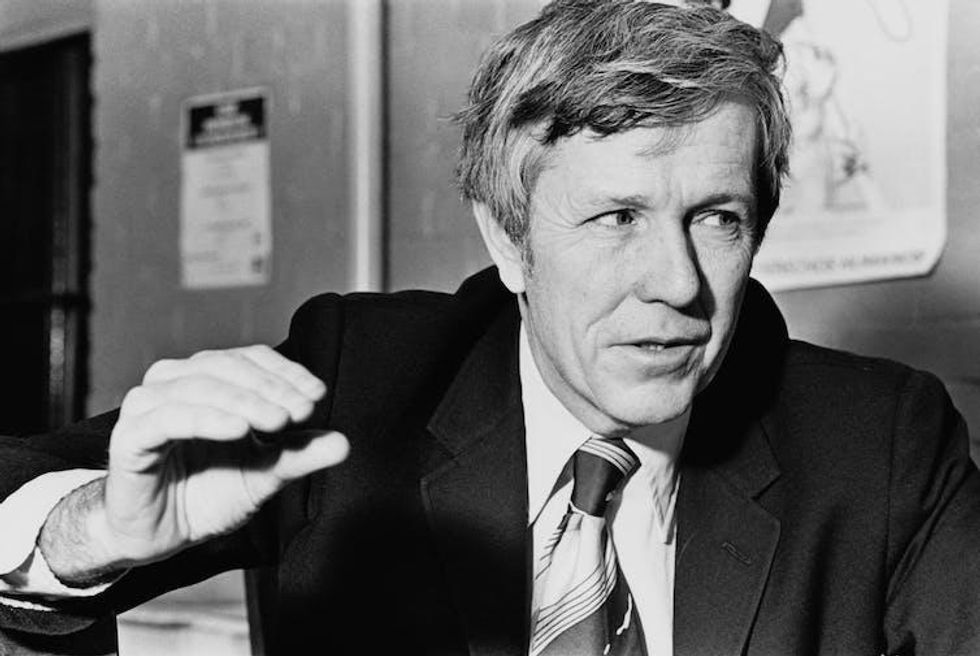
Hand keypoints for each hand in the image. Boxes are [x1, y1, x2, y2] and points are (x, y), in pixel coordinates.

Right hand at [42, 345, 347, 577]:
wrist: (161, 536)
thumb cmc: (209, 495)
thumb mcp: (265, 475)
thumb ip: (299, 455)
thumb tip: (344, 443)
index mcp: (207, 379)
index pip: (251, 359)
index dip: (286, 372)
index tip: (317, 395)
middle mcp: (174, 382)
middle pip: (227, 367)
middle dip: (270, 387)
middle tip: (302, 411)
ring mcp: (147, 406)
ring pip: (199, 386)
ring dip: (244, 401)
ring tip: (277, 421)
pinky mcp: (130, 437)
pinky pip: (167, 418)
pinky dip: (205, 418)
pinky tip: (237, 429)